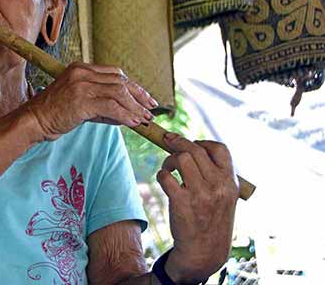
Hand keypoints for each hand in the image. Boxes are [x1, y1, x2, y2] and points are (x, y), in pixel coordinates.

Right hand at [25, 63, 157, 140]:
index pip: (115, 74)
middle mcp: (82, 72)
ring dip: (135, 107)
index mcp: (82, 69)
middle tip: (151, 108)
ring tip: (144, 119)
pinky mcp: (80, 100)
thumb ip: (102, 105)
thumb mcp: (80, 103)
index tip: (145, 98)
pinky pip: (111, 106)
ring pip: (118, 93)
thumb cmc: (55, 114)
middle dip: (139, 95)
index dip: (133, 86)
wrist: (33, 120)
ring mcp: (81, 85)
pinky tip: (132, 123)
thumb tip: (127, 114)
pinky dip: (125, 115)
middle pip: (120, 80)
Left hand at [156, 134, 238, 283]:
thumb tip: (192, 147)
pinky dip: (162, 174)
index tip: (192, 143)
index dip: (203, 142)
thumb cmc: (211, 219)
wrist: (204, 251)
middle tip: (168, 141)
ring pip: (180, 158)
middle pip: (195, 149)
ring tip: (169, 167)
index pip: (220, 149)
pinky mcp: (181, 202)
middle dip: (178, 142)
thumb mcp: (225, 196)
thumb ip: (215, 174)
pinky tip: (165, 180)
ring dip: (169, 159)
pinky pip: (166, 176)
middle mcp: (217, 186)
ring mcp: (200, 194)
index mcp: (230, 182)